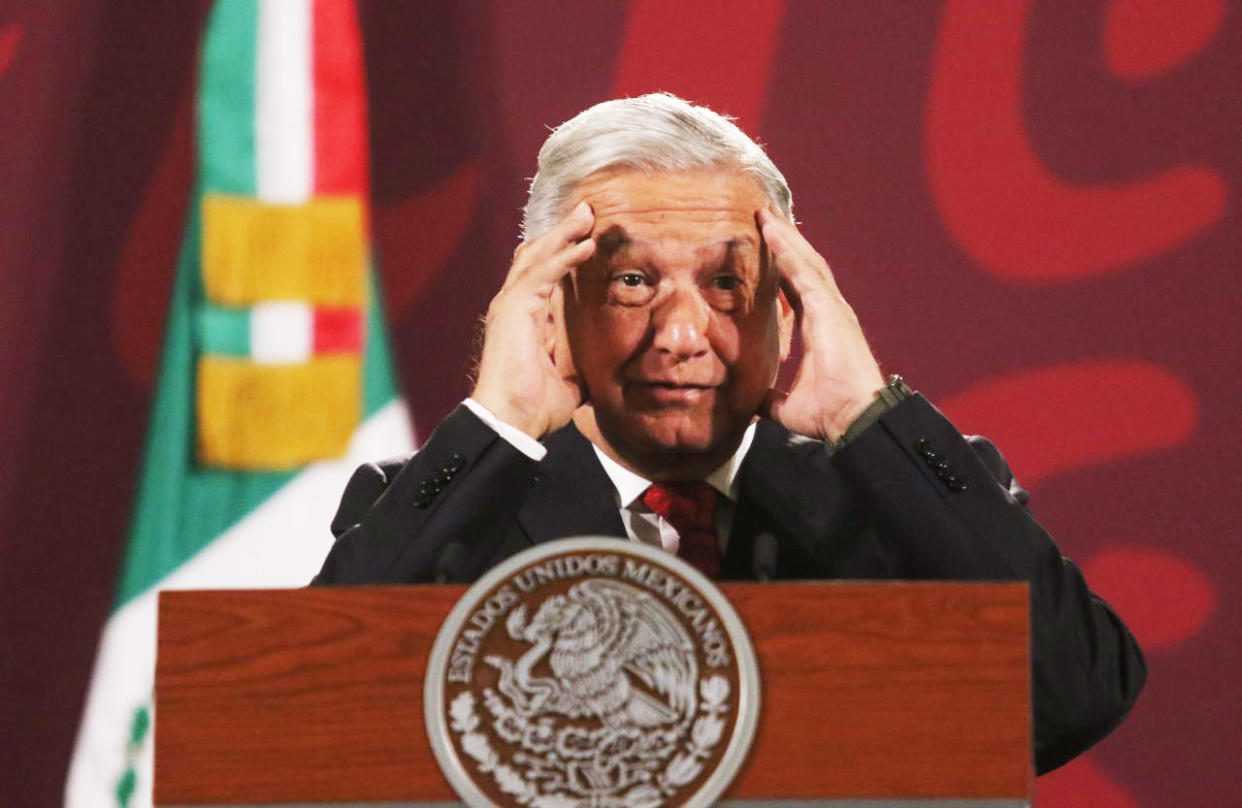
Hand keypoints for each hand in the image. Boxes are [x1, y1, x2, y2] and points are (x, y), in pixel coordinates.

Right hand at [472, 202, 596, 438]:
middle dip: (562, 233)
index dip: (563, 253)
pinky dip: (564, 256)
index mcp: (526, 319)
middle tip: (587, 212)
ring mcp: (511, 304)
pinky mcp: (514, 307)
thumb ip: (578, 365)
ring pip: (537, 256)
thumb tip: (601, 367)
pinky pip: (542, 272)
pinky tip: (584, 244)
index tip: (587, 237)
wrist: (512, 420)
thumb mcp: (569, 381)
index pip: (543, 275)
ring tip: (587, 215)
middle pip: (537, 256)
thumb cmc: (534, 407)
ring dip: (564, 234)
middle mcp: (514, 305)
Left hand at [758, 207, 885, 441]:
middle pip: (803, 267)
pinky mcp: (830, 310)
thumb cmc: (830, 413)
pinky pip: (804, 272)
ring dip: (785, 237)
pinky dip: (788, 250)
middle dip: (785, 241)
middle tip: (765, 216)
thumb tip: (752, 401)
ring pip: (805, 262)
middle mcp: (828, 312)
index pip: (796, 288)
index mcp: (819, 328)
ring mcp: (832, 308)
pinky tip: (773, 232)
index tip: (765, 248)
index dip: (781, 267)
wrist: (855, 419)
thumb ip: (770, 399)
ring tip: (765, 214)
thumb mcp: (787, 406)